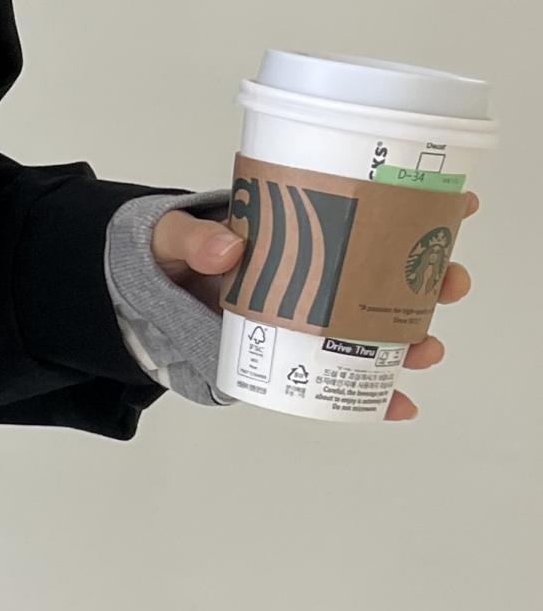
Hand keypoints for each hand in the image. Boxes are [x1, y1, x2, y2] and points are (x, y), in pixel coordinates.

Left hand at [151, 195, 478, 421]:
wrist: (152, 302)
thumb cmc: (173, 259)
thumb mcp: (173, 237)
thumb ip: (192, 238)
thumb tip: (225, 250)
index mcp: (304, 232)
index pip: (370, 212)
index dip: (420, 206)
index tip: (459, 204)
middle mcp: (321, 274)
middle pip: (391, 274)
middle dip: (431, 279)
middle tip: (448, 284)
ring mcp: (312, 318)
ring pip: (379, 327)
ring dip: (414, 338)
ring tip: (426, 349)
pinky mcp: (296, 358)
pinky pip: (342, 379)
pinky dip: (374, 396)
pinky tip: (401, 406)